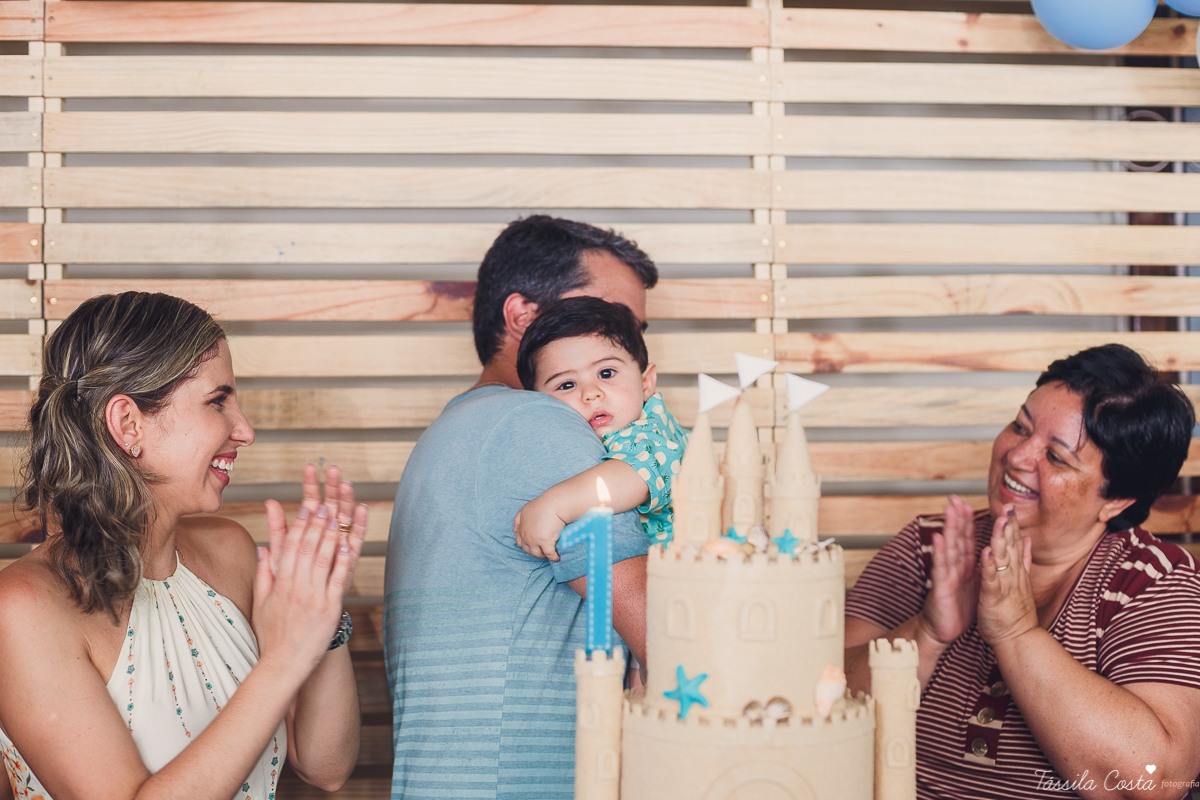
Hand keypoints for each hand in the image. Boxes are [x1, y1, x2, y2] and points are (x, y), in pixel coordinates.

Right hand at [253, 463, 366, 682]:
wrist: (282, 664)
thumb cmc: (272, 634)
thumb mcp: (262, 601)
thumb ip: (264, 573)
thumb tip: (264, 548)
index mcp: (281, 583)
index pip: (290, 547)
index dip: (300, 524)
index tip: (307, 505)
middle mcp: (296, 587)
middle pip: (307, 547)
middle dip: (317, 522)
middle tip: (325, 501)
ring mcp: (313, 597)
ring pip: (322, 559)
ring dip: (330, 535)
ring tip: (337, 515)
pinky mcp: (329, 609)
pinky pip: (336, 580)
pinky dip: (342, 561)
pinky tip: (348, 544)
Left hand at [514, 495, 565, 561]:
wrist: (554, 504)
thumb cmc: (542, 505)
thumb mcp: (525, 509)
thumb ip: (518, 519)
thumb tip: (514, 530)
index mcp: (522, 529)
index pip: (520, 542)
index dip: (527, 545)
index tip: (534, 545)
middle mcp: (527, 536)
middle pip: (528, 550)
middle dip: (535, 551)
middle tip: (543, 550)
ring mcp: (536, 540)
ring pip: (538, 554)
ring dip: (543, 555)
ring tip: (550, 554)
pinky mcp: (546, 542)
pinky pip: (550, 555)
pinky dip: (554, 558)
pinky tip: (557, 557)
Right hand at [917, 495, 980, 647]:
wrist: (941, 630)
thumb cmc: (957, 608)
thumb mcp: (972, 584)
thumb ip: (977, 566)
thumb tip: (987, 551)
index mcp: (963, 566)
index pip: (966, 539)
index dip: (967, 521)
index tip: (967, 502)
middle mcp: (953, 567)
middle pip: (956, 538)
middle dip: (956, 518)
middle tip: (955, 498)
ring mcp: (945, 575)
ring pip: (948, 548)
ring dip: (949, 528)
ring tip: (950, 510)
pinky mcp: (940, 587)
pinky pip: (941, 569)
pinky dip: (939, 553)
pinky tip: (939, 539)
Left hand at [977, 504, 1037, 646]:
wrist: (1019, 639)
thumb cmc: (1016, 612)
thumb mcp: (1022, 582)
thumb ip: (1024, 560)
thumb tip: (1027, 541)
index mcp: (1016, 571)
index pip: (1014, 543)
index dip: (1011, 525)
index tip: (1009, 507)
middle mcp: (1012, 575)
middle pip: (1010, 547)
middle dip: (1007, 526)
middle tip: (1007, 507)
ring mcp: (1004, 585)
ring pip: (1002, 559)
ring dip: (1000, 540)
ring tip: (999, 521)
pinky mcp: (994, 597)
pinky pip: (990, 579)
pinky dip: (989, 566)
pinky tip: (986, 552)